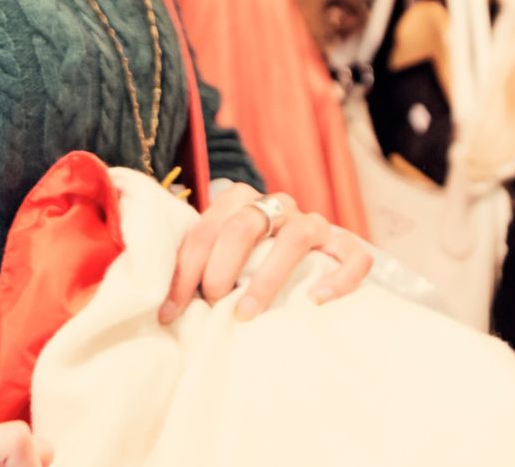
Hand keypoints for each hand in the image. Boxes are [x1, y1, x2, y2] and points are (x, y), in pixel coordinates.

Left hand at [158, 181, 373, 324]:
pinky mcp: (347, 244)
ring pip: (297, 236)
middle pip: (245, 225)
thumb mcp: (223, 257)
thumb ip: (200, 264)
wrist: (310, 259)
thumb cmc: (253, 265)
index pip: (206, 229)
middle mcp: (279, 205)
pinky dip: (337, 278)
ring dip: (267, 278)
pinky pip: (352, 256)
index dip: (184, 271)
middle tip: (211, 304)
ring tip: (246, 313)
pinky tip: (316, 302)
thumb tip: (162, 303)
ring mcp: (316, 223)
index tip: (169, 312)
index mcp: (242, 201)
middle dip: (220, 268)